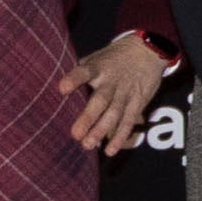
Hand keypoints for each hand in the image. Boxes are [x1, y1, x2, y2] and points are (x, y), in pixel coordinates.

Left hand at [62, 35, 168, 154]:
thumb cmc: (114, 58)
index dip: (74, 79)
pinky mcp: (138, 102)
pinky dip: (120, 136)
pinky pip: (128, 121)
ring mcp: (126, 93)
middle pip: (101, 100)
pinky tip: (109, 150)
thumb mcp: (97, 57)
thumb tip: (53, 85)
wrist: (148, 51)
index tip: (62, 89)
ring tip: (88, 145)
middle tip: (75, 134)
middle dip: (88, 118)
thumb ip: (79, 71)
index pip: (85, 72)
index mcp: (99, 67)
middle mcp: (112, 81)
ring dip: (101, 130)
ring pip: (114, 114)